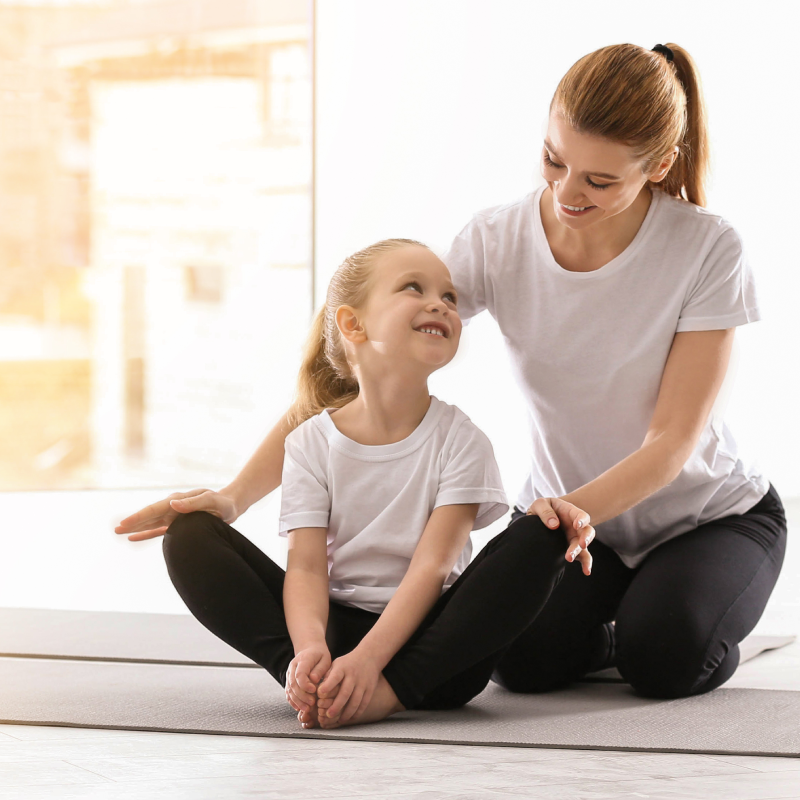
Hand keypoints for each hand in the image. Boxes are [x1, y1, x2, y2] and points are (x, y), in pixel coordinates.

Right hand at [114, 488, 238, 541]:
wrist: (231, 506)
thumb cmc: (222, 503)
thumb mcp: (211, 501)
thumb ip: (193, 503)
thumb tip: (172, 504)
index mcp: (178, 501)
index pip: (154, 509)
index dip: (139, 517)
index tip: (125, 523)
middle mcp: (173, 507)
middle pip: (148, 516)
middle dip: (132, 522)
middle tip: (115, 529)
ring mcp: (174, 516)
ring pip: (150, 524)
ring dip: (136, 528)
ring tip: (118, 533)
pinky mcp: (177, 525)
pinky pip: (158, 531)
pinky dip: (146, 534)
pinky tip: (133, 538)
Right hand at [285, 644, 330, 715]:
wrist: (310, 650)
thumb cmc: (320, 655)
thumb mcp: (325, 659)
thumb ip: (320, 669)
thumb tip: (314, 680)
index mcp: (302, 660)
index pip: (299, 674)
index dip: (305, 685)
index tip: (314, 690)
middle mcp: (292, 667)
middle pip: (293, 684)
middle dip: (302, 696)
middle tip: (312, 703)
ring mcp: (289, 674)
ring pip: (289, 690)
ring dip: (298, 701)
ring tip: (307, 709)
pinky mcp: (289, 681)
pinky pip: (288, 692)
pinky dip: (293, 701)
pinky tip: (299, 708)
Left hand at [315, 650, 381, 723]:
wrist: (369, 656)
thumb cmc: (347, 663)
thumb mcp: (336, 664)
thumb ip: (327, 676)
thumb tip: (316, 691)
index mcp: (342, 667)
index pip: (335, 677)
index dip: (328, 685)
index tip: (319, 694)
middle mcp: (353, 675)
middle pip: (345, 692)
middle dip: (336, 705)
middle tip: (328, 715)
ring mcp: (363, 683)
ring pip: (356, 700)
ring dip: (347, 712)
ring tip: (339, 720)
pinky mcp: (370, 689)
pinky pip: (364, 703)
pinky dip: (357, 713)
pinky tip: (350, 718)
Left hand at [526, 496, 593, 575]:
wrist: (540, 519)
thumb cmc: (542, 508)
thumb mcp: (540, 504)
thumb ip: (545, 511)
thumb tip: (554, 526)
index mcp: (571, 512)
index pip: (581, 515)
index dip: (581, 520)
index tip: (576, 524)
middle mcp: (576, 526)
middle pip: (587, 531)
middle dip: (586, 538)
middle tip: (582, 544)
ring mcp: (574, 538)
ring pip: (584, 546)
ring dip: (579, 552)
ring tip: (569, 558)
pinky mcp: (571, 548)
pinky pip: (581, 557)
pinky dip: (585, 564)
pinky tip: (586, 571)